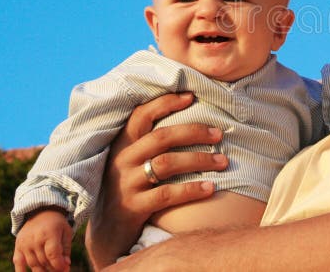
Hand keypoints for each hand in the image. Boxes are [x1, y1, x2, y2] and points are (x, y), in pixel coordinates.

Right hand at [13, 208, 71, 271]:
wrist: (40, 212)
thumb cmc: (56, 224)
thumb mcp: (66, 232)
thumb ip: (66, 249)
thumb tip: (66, 265)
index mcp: (49, 233)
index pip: (53, 254)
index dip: (59, 264)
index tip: (65, 269)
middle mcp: (35, 239)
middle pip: (44, 261)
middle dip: (53, 269)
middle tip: (60, 270)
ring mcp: (24, 244)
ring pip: (33, 264)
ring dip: (42, 271)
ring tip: (50, 270)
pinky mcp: (18, 247)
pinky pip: (18, 263)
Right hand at [85, 93, 227, 267]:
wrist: (106, 233)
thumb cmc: (129, 189)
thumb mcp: (132, 162)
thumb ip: (150, 143)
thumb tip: (187, 116)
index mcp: (122, 145)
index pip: (141, 115)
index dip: (166, 103)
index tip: (191, 96)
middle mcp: (122, 161)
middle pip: (161, 137)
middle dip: (194, 132)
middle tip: (219, 134)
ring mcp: (126, 184)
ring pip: (167, 164)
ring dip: (199, 160)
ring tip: (223, 161)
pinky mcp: (133, 208)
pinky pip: (166, 194)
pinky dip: (191, 189)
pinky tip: (211, 188)